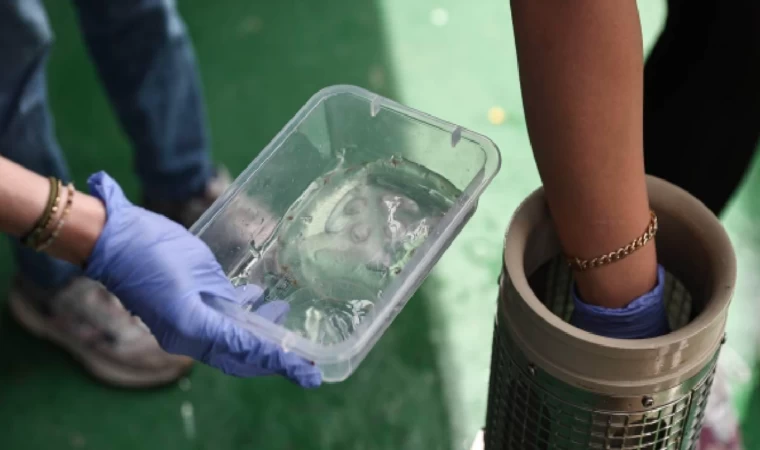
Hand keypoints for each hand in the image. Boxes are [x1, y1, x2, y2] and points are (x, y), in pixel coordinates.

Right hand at [83, 172, 320, 387]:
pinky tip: (258, 302)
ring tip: (284, 316)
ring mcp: (183, 329)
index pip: (246, 348)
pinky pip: (218, 327)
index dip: (279, 358)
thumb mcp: (200, 269)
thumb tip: (247, 315)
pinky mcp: (182, 315)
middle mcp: (189, 337)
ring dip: (259, 337)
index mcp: (194, 327)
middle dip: (273, 360)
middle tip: (305, 365)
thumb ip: (226, 297)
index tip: (304, 369)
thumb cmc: (154, 249)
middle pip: (240, 358)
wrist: (114, 240)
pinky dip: (240, 321)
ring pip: (231, 345)